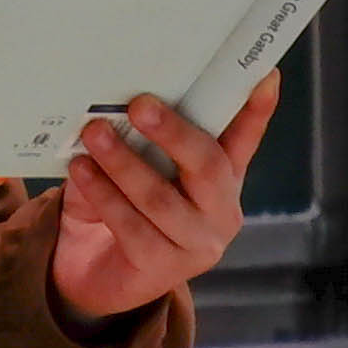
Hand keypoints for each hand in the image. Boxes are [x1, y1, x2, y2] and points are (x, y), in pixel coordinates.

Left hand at [48, 81, 279, 331]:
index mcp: (222, 179)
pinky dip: (103, 195)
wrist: (91, 274)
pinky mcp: (164, 269)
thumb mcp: (138, 166)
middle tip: (138, 103)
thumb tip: (131, 94)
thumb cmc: (120, 206)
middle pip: (207, 164)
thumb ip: (147, 137)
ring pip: (160, 197)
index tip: (266, 74)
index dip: (256, 108)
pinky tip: (82, 172)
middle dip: (173, 131)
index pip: (244, 138)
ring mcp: (197, 244)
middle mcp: (220, 211)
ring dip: (123, 161)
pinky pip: (131, 226)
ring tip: (94, 133)